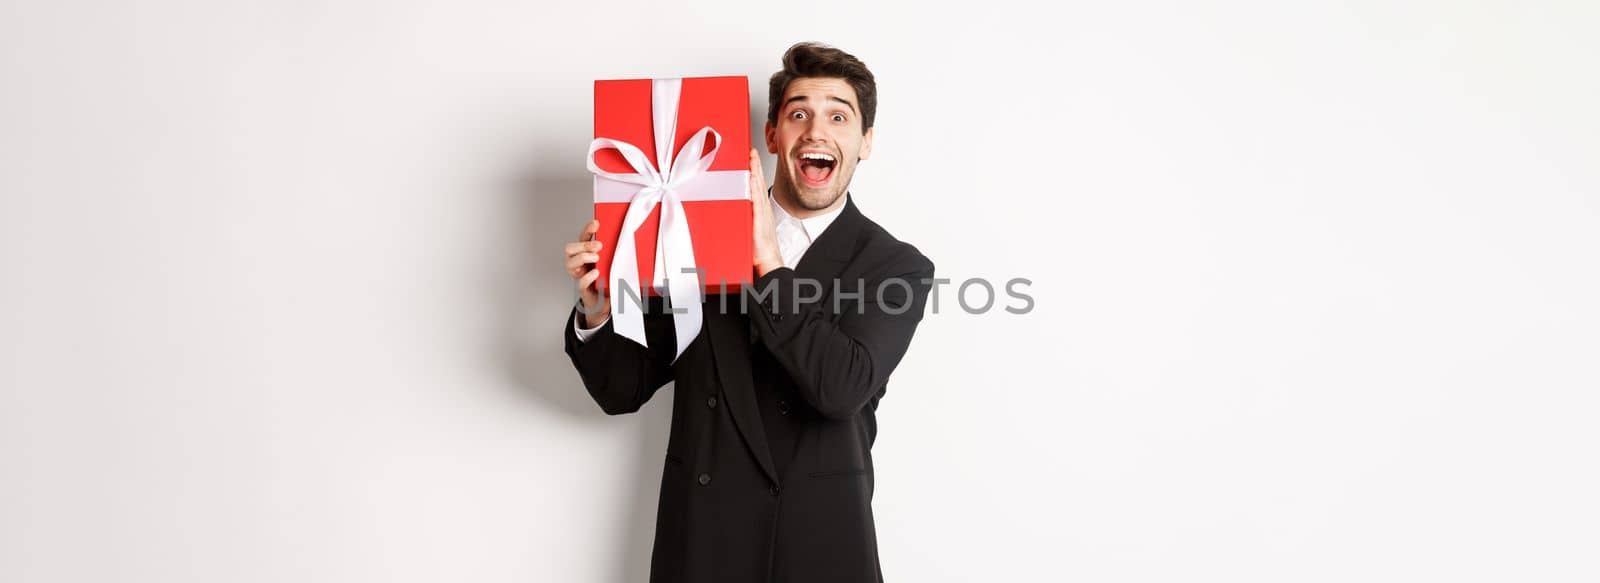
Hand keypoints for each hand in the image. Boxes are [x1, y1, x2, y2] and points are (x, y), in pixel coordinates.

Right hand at [564, 219, 609, 326]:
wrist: (606, 301)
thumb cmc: (608, 279)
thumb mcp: (612, 263)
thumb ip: (615, 253)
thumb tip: (631, 239)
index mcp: (585, 253)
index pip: (582, 237)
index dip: (587, 229)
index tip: (596, 223)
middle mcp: (578, 263)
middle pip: (570, 248)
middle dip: (584, 245)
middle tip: (598, 246)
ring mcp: (579, 276)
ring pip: (570, 263)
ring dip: (583, 257)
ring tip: (597, 258)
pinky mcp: (583, 289)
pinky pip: (581, 282)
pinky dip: (588, 277)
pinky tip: (596, 273)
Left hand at [749, 148, 782, 275]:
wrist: (767, 260)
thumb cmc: (758, 247)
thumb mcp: (748, 227)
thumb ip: (741, 215)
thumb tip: (731, 207)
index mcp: (760, 209)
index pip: (757, 184)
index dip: (755, 169)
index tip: (750, 156)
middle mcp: (762, 208)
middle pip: (758, 182)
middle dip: (755, 165)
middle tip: (750, 150)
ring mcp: (761, 213)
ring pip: (757, 188)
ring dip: (754, 172)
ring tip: (751, 158)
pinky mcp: (758, 220)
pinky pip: (756, 201)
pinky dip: (754, 188)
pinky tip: (752, 179)